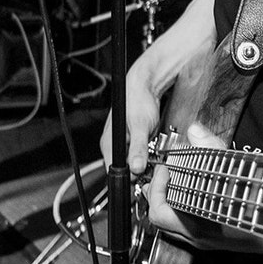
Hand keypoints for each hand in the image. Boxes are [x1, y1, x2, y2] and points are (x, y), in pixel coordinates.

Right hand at [99, 53, 161, 174]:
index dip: (130, 177)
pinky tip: (151, 150)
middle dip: (138, 171)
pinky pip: (136, 156)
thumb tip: (136, 167)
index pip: (115, 171)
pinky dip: (145, 157)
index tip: (144, 176)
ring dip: (143, 164)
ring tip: (152, 156)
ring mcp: (122, 144)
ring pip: (131, 164)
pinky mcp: (131, 142)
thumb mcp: (141, 126)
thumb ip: (138, 148)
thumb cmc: (139, 100)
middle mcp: (113, 146)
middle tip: (152, 165)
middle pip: (124, 170)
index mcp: (109, 144)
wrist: (146, 86)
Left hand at [144, 122, 262, 252]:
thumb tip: (195, 132)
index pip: (160, 212)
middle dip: (159, 192)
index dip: (157, 187)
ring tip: (177, 178)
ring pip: (173, 224)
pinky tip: (195, 189)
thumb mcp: (238, 168)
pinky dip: (183, 206)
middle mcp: (200, 237)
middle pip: (161, 219)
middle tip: (165, 172)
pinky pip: (186, 225)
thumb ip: (212, 150)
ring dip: (170, 199)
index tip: (165, 168)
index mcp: (201, 225)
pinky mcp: (215, 238)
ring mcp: (207, 241)